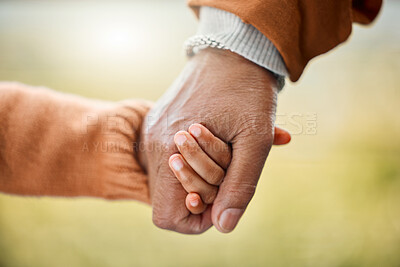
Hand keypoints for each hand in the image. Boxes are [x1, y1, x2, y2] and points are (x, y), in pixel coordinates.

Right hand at [140, 49, 279, 233]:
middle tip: (230, 163)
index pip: (168, 217)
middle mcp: (153, 143)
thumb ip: (239, 187)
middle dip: (205, 191)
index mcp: (168, 150)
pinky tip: (218, 138)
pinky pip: (172, 156)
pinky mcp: (159, 122)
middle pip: (171, 198)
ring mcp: (153, 131)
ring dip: (203, 172)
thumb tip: (224, 226)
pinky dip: (197, 157)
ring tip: (227, 147)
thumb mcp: (254, 141)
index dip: (197, 218)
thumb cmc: (247, 93)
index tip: (223, 198)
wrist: (232, 50)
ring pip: (173, 177)